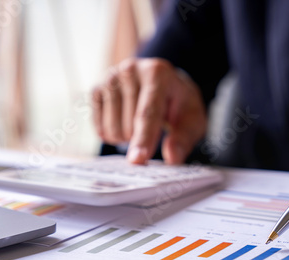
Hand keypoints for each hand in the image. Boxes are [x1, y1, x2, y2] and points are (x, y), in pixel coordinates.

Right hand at [92, 58, 206, 163]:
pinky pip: (100, 129)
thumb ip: (184, 138)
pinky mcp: (96, 89)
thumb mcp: (192, 118)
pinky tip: (124, 121)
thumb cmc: (178, 103)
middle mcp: (129, 71)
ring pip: (111, 130)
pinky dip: (113, 134)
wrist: (163, 82)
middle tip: (154, 126)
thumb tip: (172, 158)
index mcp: (157, 73)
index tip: (138, 160)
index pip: (147, 113)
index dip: (143, 139)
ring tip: (139, 122)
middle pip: (128, 126)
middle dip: (141, 139)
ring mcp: (109, 78)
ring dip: (126, 138)